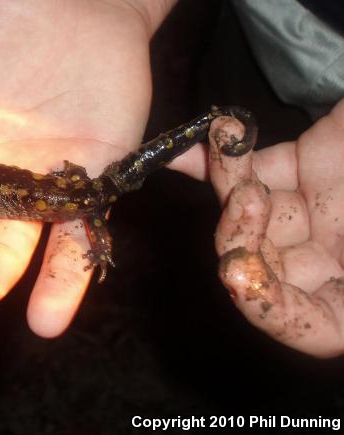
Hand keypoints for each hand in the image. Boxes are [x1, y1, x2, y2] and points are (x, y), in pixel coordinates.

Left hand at [171, 100, 343, 356]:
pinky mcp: (301, 166)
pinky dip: (226, 154)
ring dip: (231, 188)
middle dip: (241, 237)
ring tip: (231, 155)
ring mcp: (314, 213)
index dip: (274, 312)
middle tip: (246, 204)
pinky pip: (253, 165)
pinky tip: (206, 138)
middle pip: (265, 263)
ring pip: (250, 210)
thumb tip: (288, 297)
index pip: (311, 328)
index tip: (247, 278)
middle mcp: (331, 261)